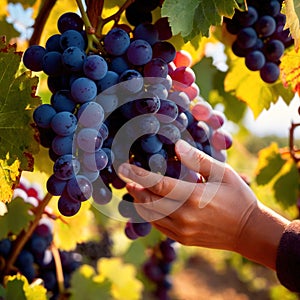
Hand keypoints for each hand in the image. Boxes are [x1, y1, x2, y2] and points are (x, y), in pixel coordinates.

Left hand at [118, 139, 257, 250]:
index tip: (123, 167)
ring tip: (134, 189)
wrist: (249, 231)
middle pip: (149, 201)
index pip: (157, 184)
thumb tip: (177, 146)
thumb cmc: (238, 197)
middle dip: (134, 188)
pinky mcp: (183, 239)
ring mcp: (182, 231)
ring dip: (139, 201)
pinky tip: (148, 205)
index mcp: (193, 197)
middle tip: (126, 176)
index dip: (137, 175)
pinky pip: (159, 227)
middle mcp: (184, 217)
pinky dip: (149, 215)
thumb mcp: (223, 173)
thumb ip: (198, 160)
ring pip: (150, 216)